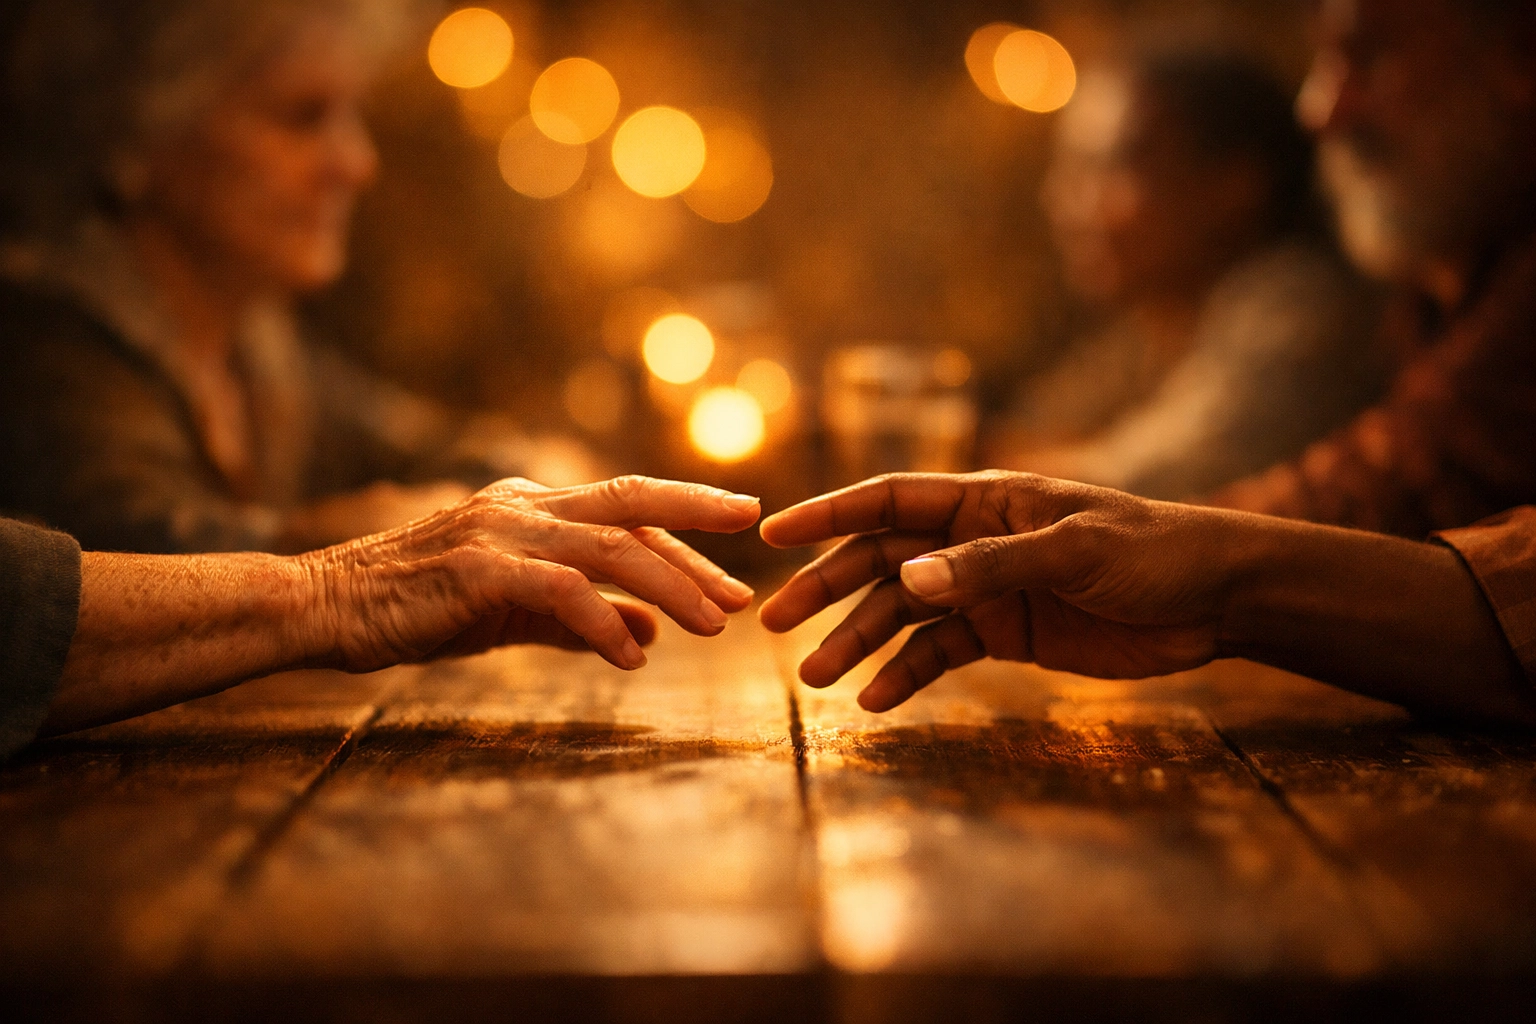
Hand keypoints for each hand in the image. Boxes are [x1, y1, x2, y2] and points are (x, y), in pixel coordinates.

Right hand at [303, 475, 760, 671]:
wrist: (327, 606)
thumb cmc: (417, 608)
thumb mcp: (512, 612)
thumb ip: (579, 617)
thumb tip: (649, 631)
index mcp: (532, 506)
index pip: (627, 511)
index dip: (686, 532)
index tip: (736, 557)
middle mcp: (524, 505)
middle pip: (632, 503)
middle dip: (699, 533)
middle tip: (744, 584)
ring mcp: (501, 530)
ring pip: (609, 546)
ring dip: (668, 585)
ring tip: (711, 626)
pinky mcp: (478, 568)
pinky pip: (560, 591)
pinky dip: (603, 621)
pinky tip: (633, 656)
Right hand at [759, 472, 1237, 710]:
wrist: (1214, 601)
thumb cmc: (1151, 552)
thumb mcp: (1074, 551)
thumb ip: (991, 565)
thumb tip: (907, 583)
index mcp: (984, 499)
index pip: (888, 500)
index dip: (827, 514)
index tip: (771, 535)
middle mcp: (972, 540)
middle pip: (880, 561)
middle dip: (826, 589)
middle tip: (773, 624)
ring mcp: (985, 588)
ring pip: (902, 614)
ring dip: (858, 643)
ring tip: (815, 680)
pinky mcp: (1006, 633)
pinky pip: (940, 654)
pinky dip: (906, 675)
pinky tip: (876, 701)